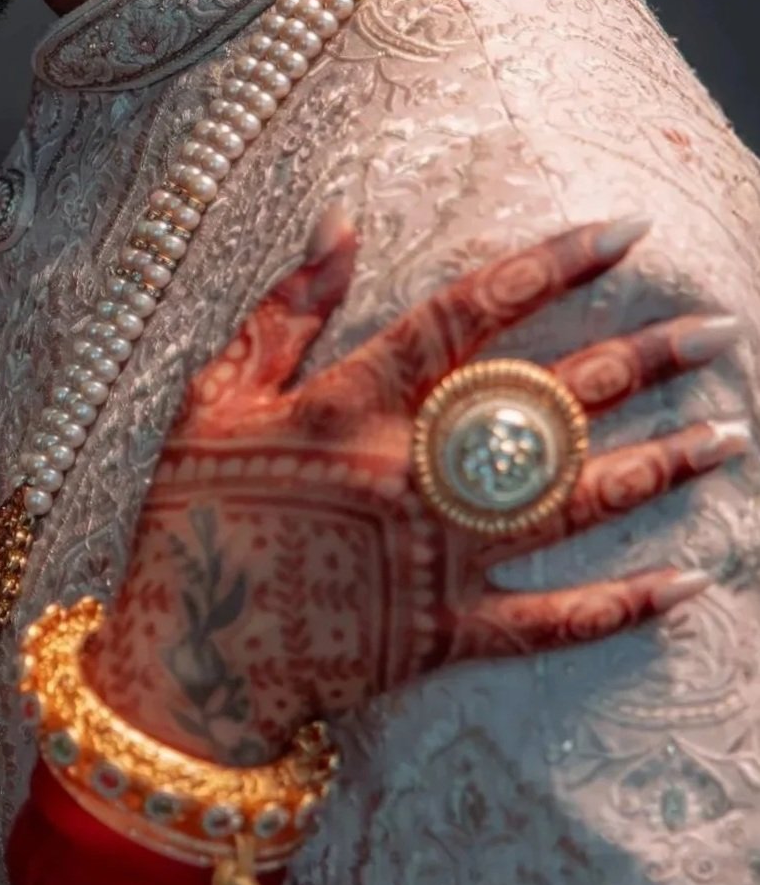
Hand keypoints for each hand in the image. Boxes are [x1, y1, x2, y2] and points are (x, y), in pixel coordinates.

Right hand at [89, 211, 744, 764]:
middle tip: (718, 332)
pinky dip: (620, 606)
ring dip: (657, 466)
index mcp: (349, 407)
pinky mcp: (442, 634)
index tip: (625, 232)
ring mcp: (433, 557)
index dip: (549, 268)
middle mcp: (407, 473)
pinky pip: (550, 621)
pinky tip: (689, 581)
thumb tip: (343, 222)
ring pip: (569, 502)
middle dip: (641, 362)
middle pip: (544, 404)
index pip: (466, 316)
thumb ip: (284, 312)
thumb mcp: (211, 399)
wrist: (179, 662)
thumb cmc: (190, 519)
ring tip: (730, 437)